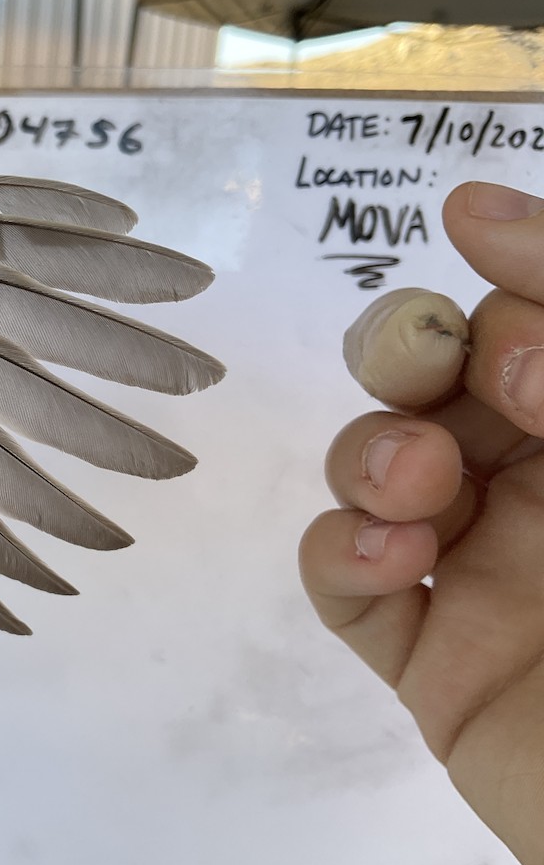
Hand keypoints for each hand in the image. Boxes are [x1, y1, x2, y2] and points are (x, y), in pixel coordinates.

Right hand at [301, 181, 543, 864]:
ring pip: (376, 466)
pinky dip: (341, 548)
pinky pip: (345, 578)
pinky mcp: (428, 654)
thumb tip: (483, 210)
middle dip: (417, 355)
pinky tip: (387, 556)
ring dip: (373, 453)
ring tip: (416, 488)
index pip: (536, 320)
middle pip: (437, 382)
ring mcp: (485, 571)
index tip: (472, 225)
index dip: (513, 271)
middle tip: (440, 370)